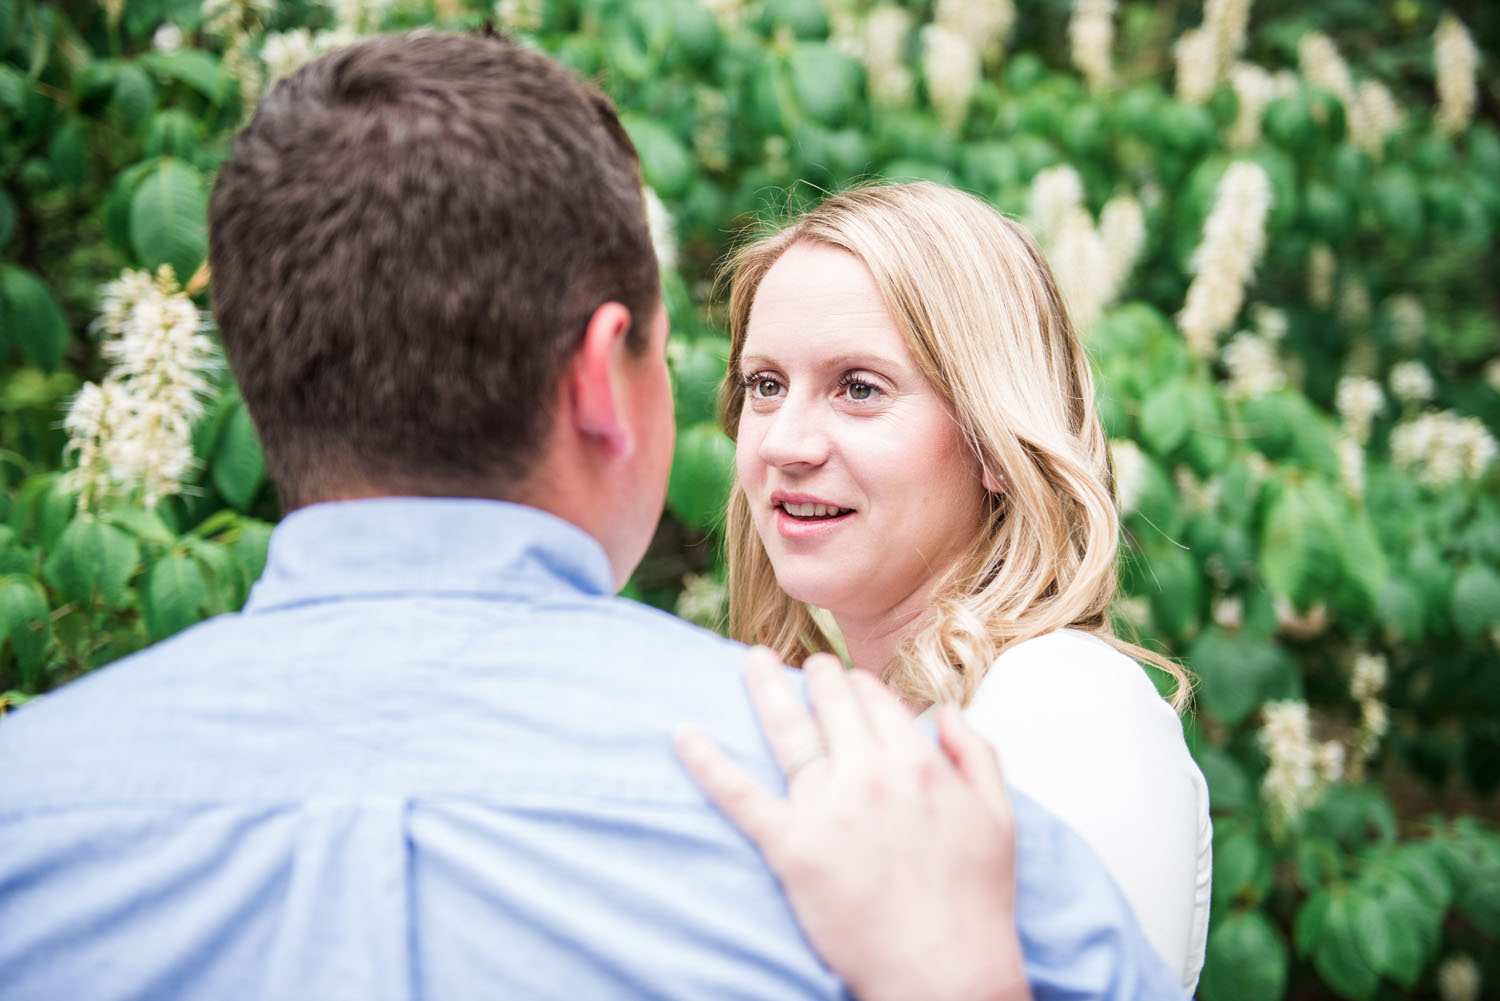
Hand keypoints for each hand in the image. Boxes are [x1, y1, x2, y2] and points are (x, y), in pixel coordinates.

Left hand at [675, 648, 1031, 1000]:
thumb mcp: (999, 818)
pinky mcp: (790, 848)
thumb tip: (948, 712)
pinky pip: (740, 796)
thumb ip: (977, 755)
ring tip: (751, 661)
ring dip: (765, 688)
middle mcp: (869, 774)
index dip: (860, 687)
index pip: (876, 700)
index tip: (850, 683)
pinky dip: (707, 763)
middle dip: (817, 675)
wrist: (944, 971)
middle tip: (804, 663)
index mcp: (916, 762)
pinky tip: (682, 734)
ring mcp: (826, 808)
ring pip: (787, 731)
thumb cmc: (975, 901)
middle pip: (832, 704)